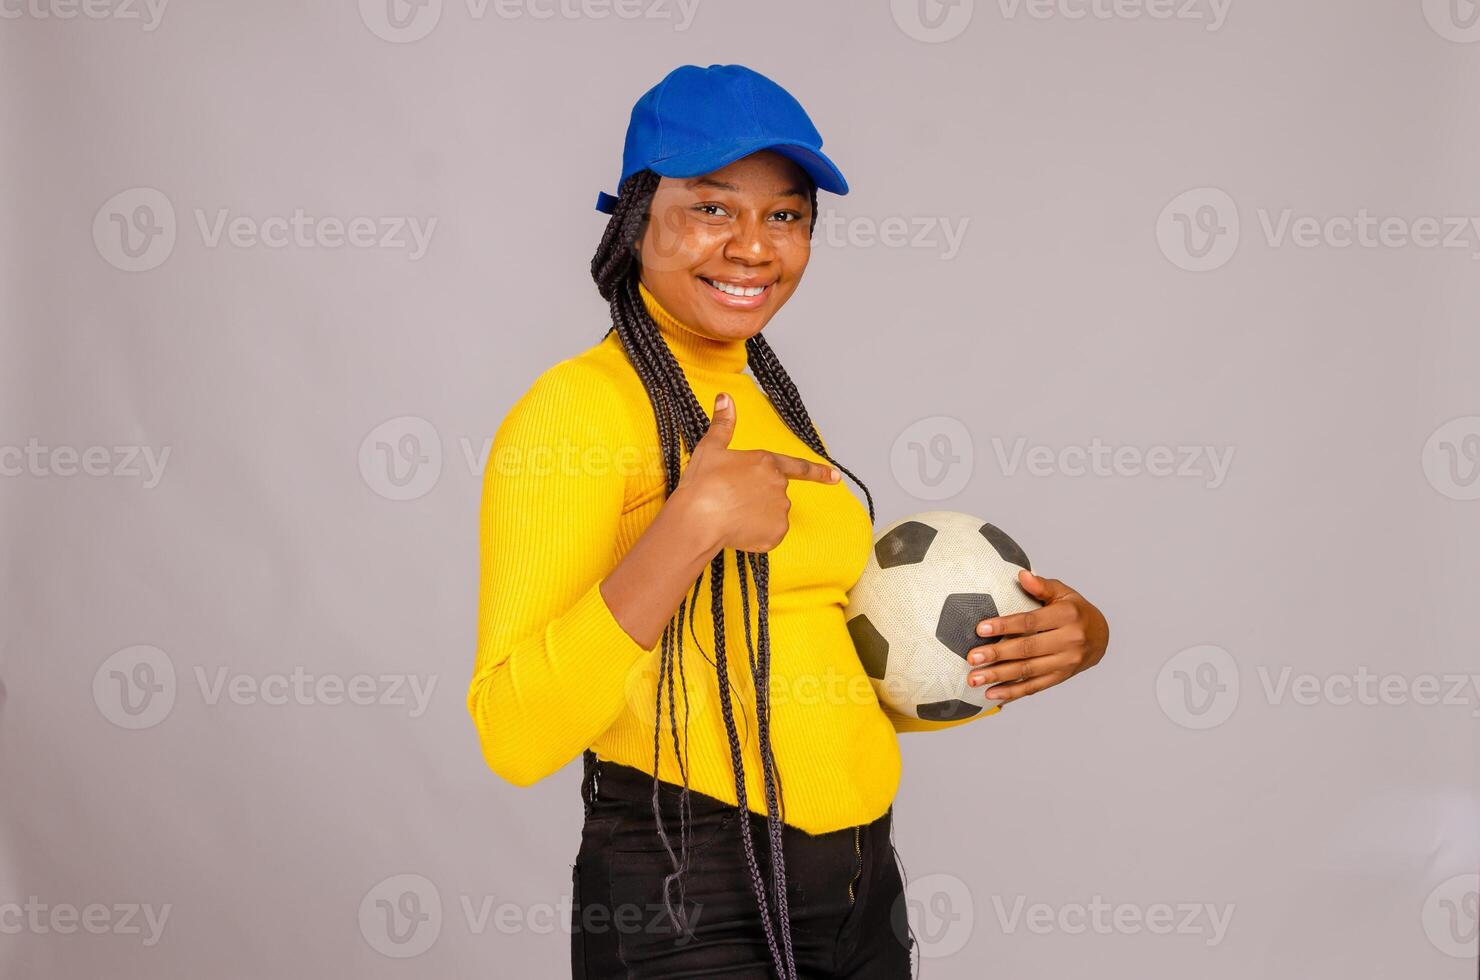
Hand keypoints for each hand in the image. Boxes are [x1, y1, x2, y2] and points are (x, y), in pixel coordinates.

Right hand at [673, 393, 839, 553]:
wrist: (698, 518)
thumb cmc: (702, 483)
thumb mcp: (710, 448)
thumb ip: (723, 424)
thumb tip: (725, 398)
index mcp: (766, 462)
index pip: (798, 466)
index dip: (819, 472)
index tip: (836, 477)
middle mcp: (779, 484)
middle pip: (775, 493)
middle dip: (758, 498)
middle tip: (731, 500)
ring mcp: (780, 510)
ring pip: (772, 514)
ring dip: (757, 516)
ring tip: (731, 514)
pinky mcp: (776, 532)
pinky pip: (769, 534)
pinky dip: (756, 535)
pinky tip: (738, 530)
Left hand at [963, 570, 1108, 704]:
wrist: (1101, 637)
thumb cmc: (1075, 611)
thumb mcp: (1063, 593)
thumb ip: (1042, 586)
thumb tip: (1021, 575)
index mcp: (1067, 616)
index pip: (1030, 622)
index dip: (1004, 626)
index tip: (980, 628)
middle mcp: (1069, 641)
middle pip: (1027, 649)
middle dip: (997, 654)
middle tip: (972, 657)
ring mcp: (1065, 663)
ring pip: (1028, 671)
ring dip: (999, 676)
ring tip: (974, 679)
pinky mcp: (1061, 677)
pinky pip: (1034, 687)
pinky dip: (1012, 692)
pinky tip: (991, 694)